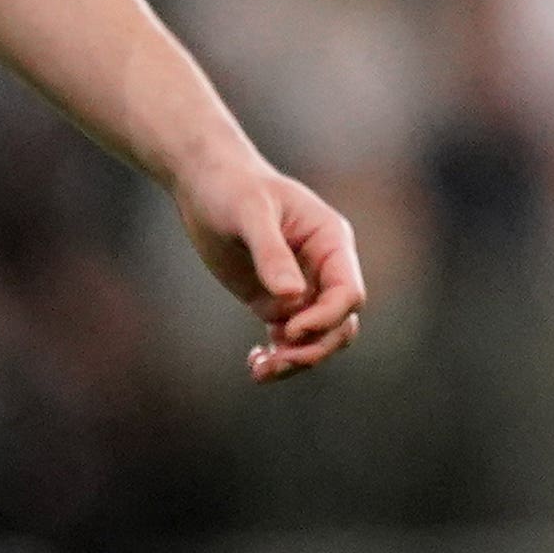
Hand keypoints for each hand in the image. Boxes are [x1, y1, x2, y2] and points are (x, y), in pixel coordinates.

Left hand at [179, 160, 367, 381]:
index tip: (289, 330)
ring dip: (296, 359)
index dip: (326, 317)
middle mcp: (323, 269)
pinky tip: (254, 362)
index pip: (347, 292)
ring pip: (316, 338)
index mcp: (331, 242)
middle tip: (277, 360)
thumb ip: (272, 253)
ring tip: (260, 371)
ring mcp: (300, 288)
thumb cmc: (232, 187)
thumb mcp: (250, 213)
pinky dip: (277, 356)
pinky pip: (287, 339)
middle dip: (314, 347)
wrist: (205, 182)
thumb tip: (291, 297)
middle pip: (340, 323)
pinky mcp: (274, 301)